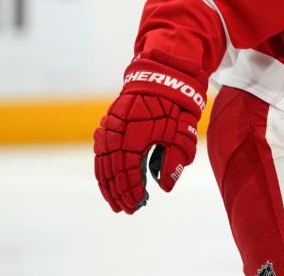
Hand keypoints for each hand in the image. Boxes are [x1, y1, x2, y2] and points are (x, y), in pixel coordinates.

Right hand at [93, 61, 204, 213]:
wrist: (162, 74)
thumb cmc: (175, 105)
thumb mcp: (181, 133)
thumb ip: (174, 161)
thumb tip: (165, 186)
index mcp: (134, 137)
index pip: (128, 173)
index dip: (131, 191)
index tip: (137, 206)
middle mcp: (116, 133)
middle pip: (111, 171)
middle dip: (118, 192)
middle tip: (127, 209)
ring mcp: (109, 127)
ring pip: (103, 162)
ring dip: (108, 183)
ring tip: (115, 200)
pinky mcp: (109, 122)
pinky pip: (102, 150)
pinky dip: (103, 167)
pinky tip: (108, 178)